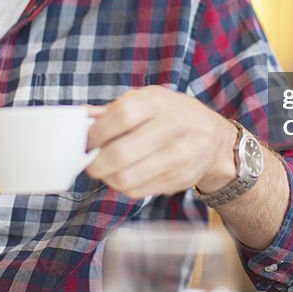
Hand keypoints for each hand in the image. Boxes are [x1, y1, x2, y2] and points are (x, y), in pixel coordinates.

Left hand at [85, 86, 237, 198]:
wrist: (214, 138)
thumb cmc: (172, 115)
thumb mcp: (147, 100)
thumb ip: (112, 111)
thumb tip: (78, 118)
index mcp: (157, 102)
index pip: (121, 116)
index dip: (97, 133)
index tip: (87, 141)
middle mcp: (172, 127)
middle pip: (120, 153)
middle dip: (96, 163)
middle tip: (91, 163)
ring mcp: (179, 155)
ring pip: (127, 178)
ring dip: (108, 178)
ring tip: (108, 170)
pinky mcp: (180, 179)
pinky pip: (138, 191)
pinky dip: (125, 186)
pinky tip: (127, 175)